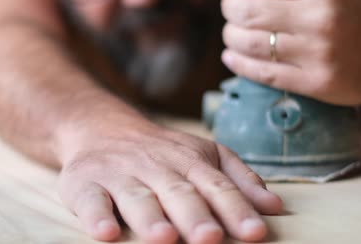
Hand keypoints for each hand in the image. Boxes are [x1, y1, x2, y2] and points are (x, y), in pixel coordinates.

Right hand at [57, 120, 282, 243]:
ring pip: (137, 197)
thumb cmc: (161, 153)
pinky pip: (91, 200)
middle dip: (195, 216)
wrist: (101, 128)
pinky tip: (106, 233)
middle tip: (210, 239)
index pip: (217, 186)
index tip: (255, 233)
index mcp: (189, 161)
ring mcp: (120, 174)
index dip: (235, 209)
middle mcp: (156, 167)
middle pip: (179, 193)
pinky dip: (97, 216)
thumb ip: (239, 179)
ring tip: (164, 238)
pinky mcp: (85, 183)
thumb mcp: (204, 155)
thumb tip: (275, 208)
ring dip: (150, 218)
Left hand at [221, 0, 360, 105]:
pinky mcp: (315, 83)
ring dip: (230, 35)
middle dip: (228, 7)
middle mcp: (323, 16)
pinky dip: (237, 63)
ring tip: (233, 30)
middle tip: (231, 7)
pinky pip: (262, 73)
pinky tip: (231, 55)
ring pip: (249, 43)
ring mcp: (319, 52)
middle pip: (246, 11)